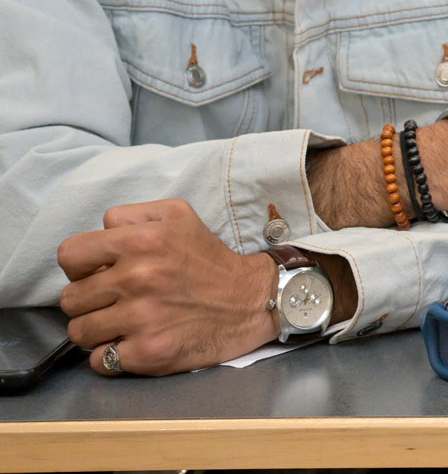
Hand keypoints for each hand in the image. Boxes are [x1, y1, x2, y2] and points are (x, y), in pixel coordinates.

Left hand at [56, 200, 278, 376]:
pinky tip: (135, 342)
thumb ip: (131, 216)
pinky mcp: (148, 353)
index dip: (81, 265)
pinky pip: (99, 360)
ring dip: (98, 329)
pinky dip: (113, 355)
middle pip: (70, 299)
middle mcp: (138, 278)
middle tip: (117, 299)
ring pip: (79, 332)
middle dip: (90, 300)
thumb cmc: (209, 259)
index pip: (69, 255)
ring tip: (124, 322)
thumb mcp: (178, 214)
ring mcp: (141, 319)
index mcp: (143, 241)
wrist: (251, 301)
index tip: (101, 272)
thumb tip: (98, 236)